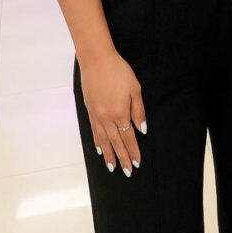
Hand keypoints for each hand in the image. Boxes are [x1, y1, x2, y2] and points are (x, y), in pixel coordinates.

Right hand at [79, 50, 146, 176]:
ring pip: (103, 141)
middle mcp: (107, 118)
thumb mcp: (135, 89)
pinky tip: (100, 149)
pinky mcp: (90, 110)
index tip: (137, 163)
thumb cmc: (119, 72)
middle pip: (116, 143)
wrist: (96, 61)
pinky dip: (98, 143)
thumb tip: (142, 129)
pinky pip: (94, 131)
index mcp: (120, 113)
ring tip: (112, 167)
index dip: (134, 151)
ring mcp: (96, 116)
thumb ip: (138, 111)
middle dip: (122, 158)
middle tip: (127, 172)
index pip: (129, 138)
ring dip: (109, 155)